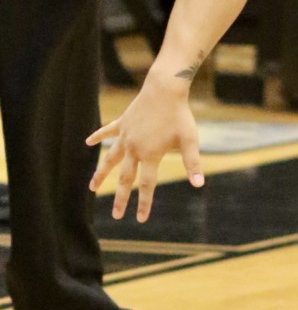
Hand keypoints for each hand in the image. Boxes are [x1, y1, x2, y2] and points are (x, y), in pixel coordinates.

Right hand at [86, 77, 203, 222]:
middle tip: (115, 216)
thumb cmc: (180, 116)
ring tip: (92, 188)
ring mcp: (125, 135)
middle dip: (121, 198)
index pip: (147, 185)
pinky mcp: (122, 123)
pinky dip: (97, 137)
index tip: (140, 219)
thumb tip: (199, 185)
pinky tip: (87, 143)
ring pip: (109, 159)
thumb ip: (193, 164)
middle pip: (125, 178)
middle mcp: (133, 149)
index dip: (144, 203)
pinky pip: (107, 132)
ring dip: (101, 174)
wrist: (165, 90)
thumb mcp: (190, 140)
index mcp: (150, 155)